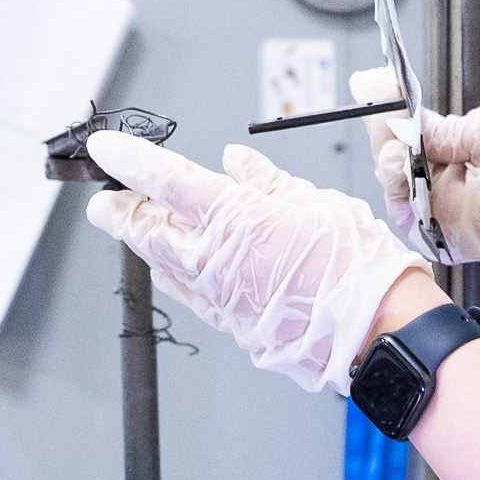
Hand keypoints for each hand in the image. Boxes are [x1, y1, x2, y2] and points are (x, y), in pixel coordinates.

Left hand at [84, 133, 422, 395]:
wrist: (374, 329)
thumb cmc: (355, 266)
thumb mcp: (314, 203)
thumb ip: (266, 182)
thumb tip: (236, 164)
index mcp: (235, 217)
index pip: (165, 181)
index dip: (129, 162)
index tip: (104, 149)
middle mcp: (215, 258)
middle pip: (145, 230)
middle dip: (118, 211)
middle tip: (104, 199)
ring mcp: (217, 295)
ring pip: (161, 264)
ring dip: (142, 242)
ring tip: (133, 225)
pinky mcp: (228, 322)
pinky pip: (186, 292)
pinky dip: (171, 273)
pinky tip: (172, 266)